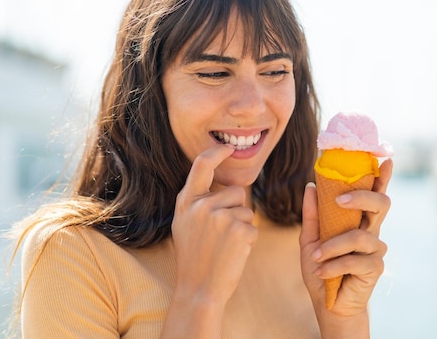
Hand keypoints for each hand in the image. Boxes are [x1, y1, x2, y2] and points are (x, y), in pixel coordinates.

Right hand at [171, 144, 258, 305]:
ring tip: (224, 245)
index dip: (216, 152)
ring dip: (242, 226)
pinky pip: (252, 226)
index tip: (227, 148)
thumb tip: (221, 183)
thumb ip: (198, 202)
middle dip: (235, 208)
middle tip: (219, 235)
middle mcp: (202, 205)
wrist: (198, 289)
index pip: (202, 164)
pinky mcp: (240, 230)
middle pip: (235, 191)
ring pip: (246, 209)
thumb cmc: (194, 257)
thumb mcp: (184, 224)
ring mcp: (221, 217)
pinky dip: (247, 240)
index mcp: (186, 201)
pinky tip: (232, 253)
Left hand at [300, 159, 392, 318]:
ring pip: (359, 236)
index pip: (374, 194)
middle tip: (338, 199)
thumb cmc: (322, 268)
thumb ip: (313, 214)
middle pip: (380, 203)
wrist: (327, 302)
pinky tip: (322, 272)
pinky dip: (333, 265)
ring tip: (316, 256)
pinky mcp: (375, 268)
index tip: (386, 160)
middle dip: (360, 196)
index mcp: (358, 220)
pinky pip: (354, 259)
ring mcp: (376, 249)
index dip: (383, 177)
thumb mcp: (310, 239)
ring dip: (332, 246)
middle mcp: (372, 231)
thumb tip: (311, 186)